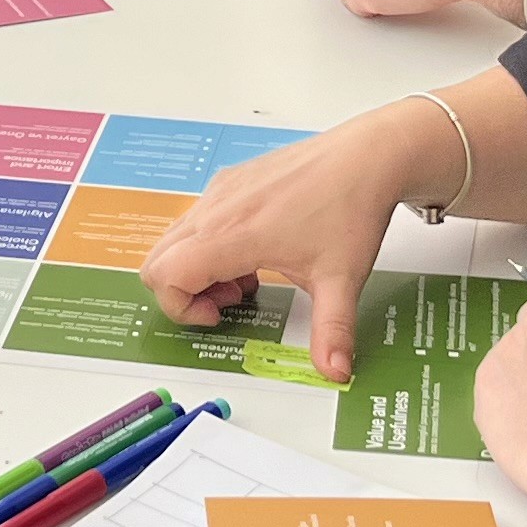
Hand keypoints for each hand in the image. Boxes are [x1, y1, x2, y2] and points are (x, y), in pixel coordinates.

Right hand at [139, 103, 436, 379]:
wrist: (368, 154)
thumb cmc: (351, 206)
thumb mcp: (342, 280)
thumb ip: (333, 332)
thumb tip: (336, 371)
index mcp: (233, 234)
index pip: (165, 275)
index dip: (181, 307)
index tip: (221, 315)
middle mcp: (217, 209)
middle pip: (157, 259)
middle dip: (184, 293)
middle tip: (231, 301)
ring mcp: (222, 191)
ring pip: (175, 239)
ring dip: (198, 269)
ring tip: (249, 278)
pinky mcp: (231, 181)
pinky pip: (196, 219)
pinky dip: (210, 245)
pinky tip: (259, 251)